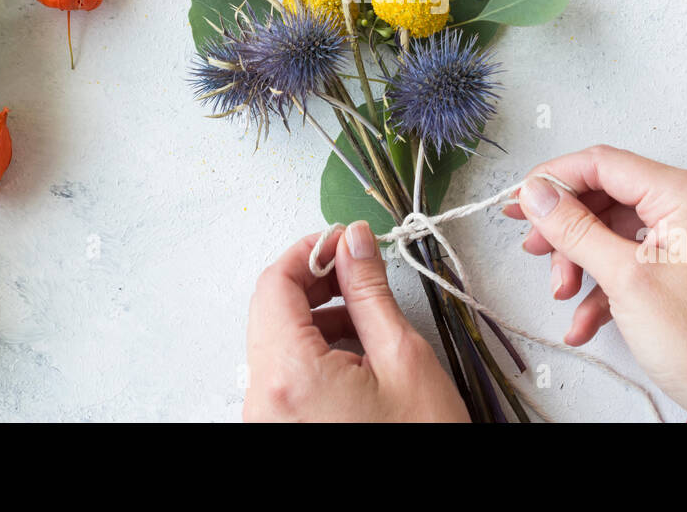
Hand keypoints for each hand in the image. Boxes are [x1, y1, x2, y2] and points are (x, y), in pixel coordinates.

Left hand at [244, 220, 469, 421]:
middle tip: (357, 268)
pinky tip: (353, 351)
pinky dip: (312, 352)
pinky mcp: (279, 432)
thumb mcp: (402, 358)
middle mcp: (263, 402)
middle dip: (313, 281)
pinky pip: (283, 376)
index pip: (272, 284)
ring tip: (365, 314)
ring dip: (314, 316)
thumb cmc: (423, 445)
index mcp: (288, 377)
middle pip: (269, 312)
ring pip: (276, 343)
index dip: (308, 251)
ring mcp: (266, 422)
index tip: (341, 241)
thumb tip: (353, 242)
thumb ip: (369, 291)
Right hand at [504, 145, 686, 414]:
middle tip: (535, 248)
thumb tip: (537, 194)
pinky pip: (640, 255)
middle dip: (568, 230)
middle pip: (610, 197)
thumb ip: (575, 229)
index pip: (605, 164)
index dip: (555, 179)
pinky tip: (586, 317)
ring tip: (563, 294)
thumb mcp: (625, 279)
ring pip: (620, 229)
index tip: (522, 200)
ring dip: (584, 261)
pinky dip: (610, 281)